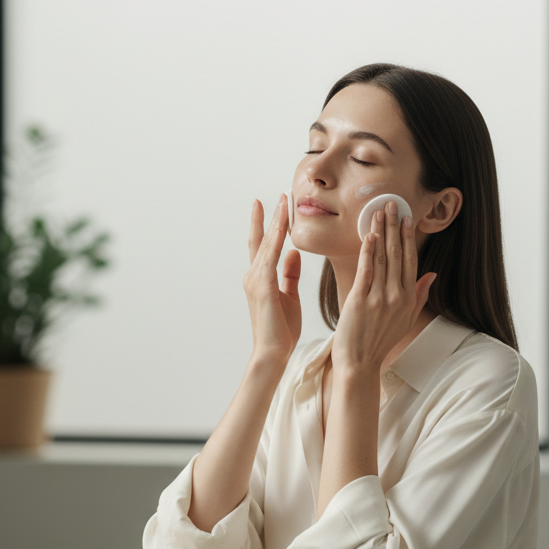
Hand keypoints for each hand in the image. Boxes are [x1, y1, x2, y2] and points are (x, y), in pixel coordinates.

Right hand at [243, 195, 301, 364]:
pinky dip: (276, 238)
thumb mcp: (289, 296)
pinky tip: (282, 224)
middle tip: (278, 195)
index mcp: (261, 279)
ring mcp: (256, 280)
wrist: (272, 353)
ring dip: (275, 221)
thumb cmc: (280, 330)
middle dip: (270, 216)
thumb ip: (290, 274)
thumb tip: (294, 253)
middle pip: (261, 239)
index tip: (274, 206)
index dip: (268, 225)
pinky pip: (271, 255)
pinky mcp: (263, 286)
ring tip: (282, 202)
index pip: (264, 246)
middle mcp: (254, 276)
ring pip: (266, 243)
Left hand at [333, 201, 435, 377]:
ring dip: (381, 232)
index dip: (408, 238)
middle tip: (393, 204)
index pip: (410, 261)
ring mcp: (380, 298)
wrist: (359, 363)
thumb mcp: (405, 320)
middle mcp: (397, 296)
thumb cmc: (379, 342)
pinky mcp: (361, 300)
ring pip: (382, 258)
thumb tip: (432, 274)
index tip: (406, 218)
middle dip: (395, 227)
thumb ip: (419, 295)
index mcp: (408, 299)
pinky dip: (368, 251)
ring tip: (379, 211)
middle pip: (397, 254)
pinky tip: (369, 234)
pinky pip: (366, 270)